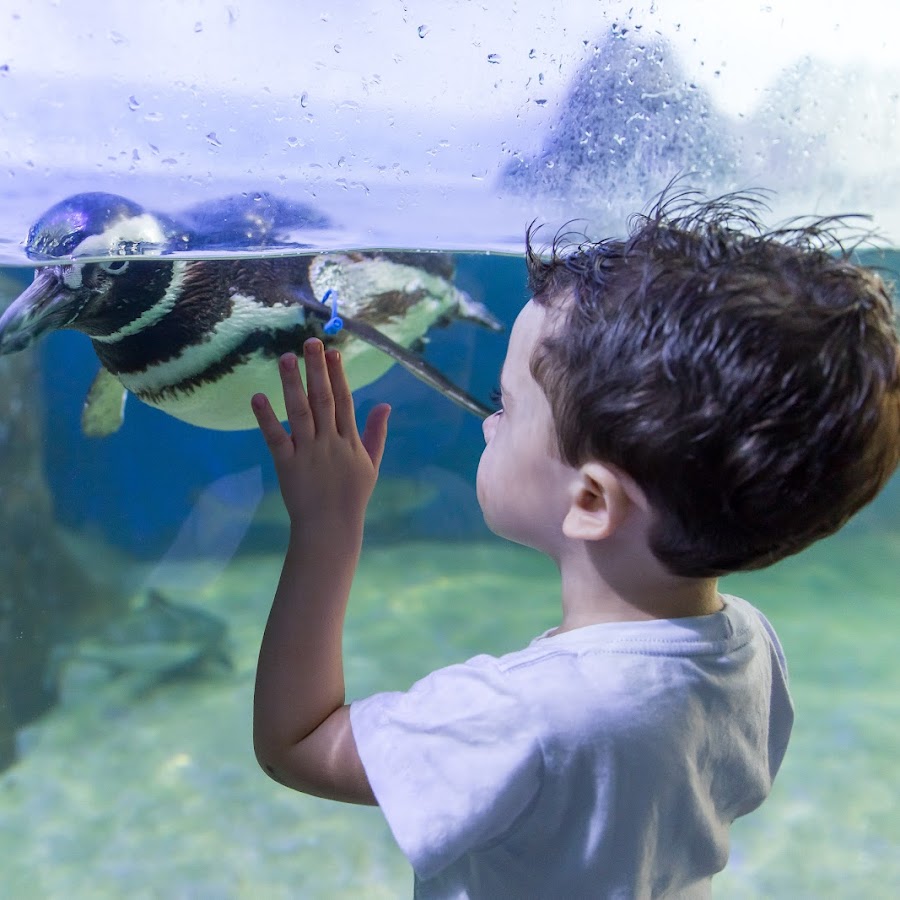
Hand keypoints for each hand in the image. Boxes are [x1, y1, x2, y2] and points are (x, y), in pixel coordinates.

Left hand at [251, 340, 390, 539]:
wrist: (331, 528)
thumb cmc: (352, 497)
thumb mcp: (371, 464)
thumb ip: (376, 433)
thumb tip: (386, 404)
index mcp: (350, 441)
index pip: (345, 401)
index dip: (338, 375)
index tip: (333, 351)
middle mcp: (331, 443)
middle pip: (324, 400)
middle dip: (317, 369)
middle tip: (310, 342)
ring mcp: (309, 453)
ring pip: (301, 413)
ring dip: (293, 384)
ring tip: (285, 358)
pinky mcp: (288, 466)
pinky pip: (277, 439)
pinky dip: (267, 419)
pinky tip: (258, 398)